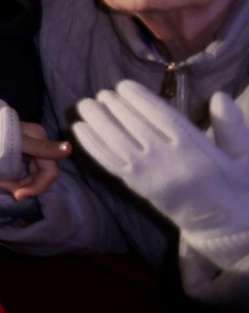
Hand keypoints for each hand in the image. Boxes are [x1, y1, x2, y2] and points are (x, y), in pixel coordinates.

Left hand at [0, 122, 67, 200]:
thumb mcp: (16, 139)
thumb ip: (42, 147)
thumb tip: (69, 148)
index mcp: (41, 140)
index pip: (49, 172)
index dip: (36, 187)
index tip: (17, 196)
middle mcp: (39, 147)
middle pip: (40, 177)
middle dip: (23, 187)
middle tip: (0, 187)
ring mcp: (29, 152)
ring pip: (30, 178)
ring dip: (16, 186)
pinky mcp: (19, 156)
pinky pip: (22, 175)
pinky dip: (13, 182)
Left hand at [74, 83, 248, 265]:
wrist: (223, 226)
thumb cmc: (234, 187)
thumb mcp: (242, 157)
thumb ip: (231, 127)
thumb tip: (220, 96)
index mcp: (194, 148)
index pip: (159, 115)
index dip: (137, 98)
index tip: (123, 85)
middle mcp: (167, 159)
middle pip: (132, 125)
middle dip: (113, 106)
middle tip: (101, 93)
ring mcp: (149, 175)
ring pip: (114, 141)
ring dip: (96, 121)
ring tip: (85, 104)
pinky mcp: (137, 188)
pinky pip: (108, 163)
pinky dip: (91, 144)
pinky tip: (79, 129)